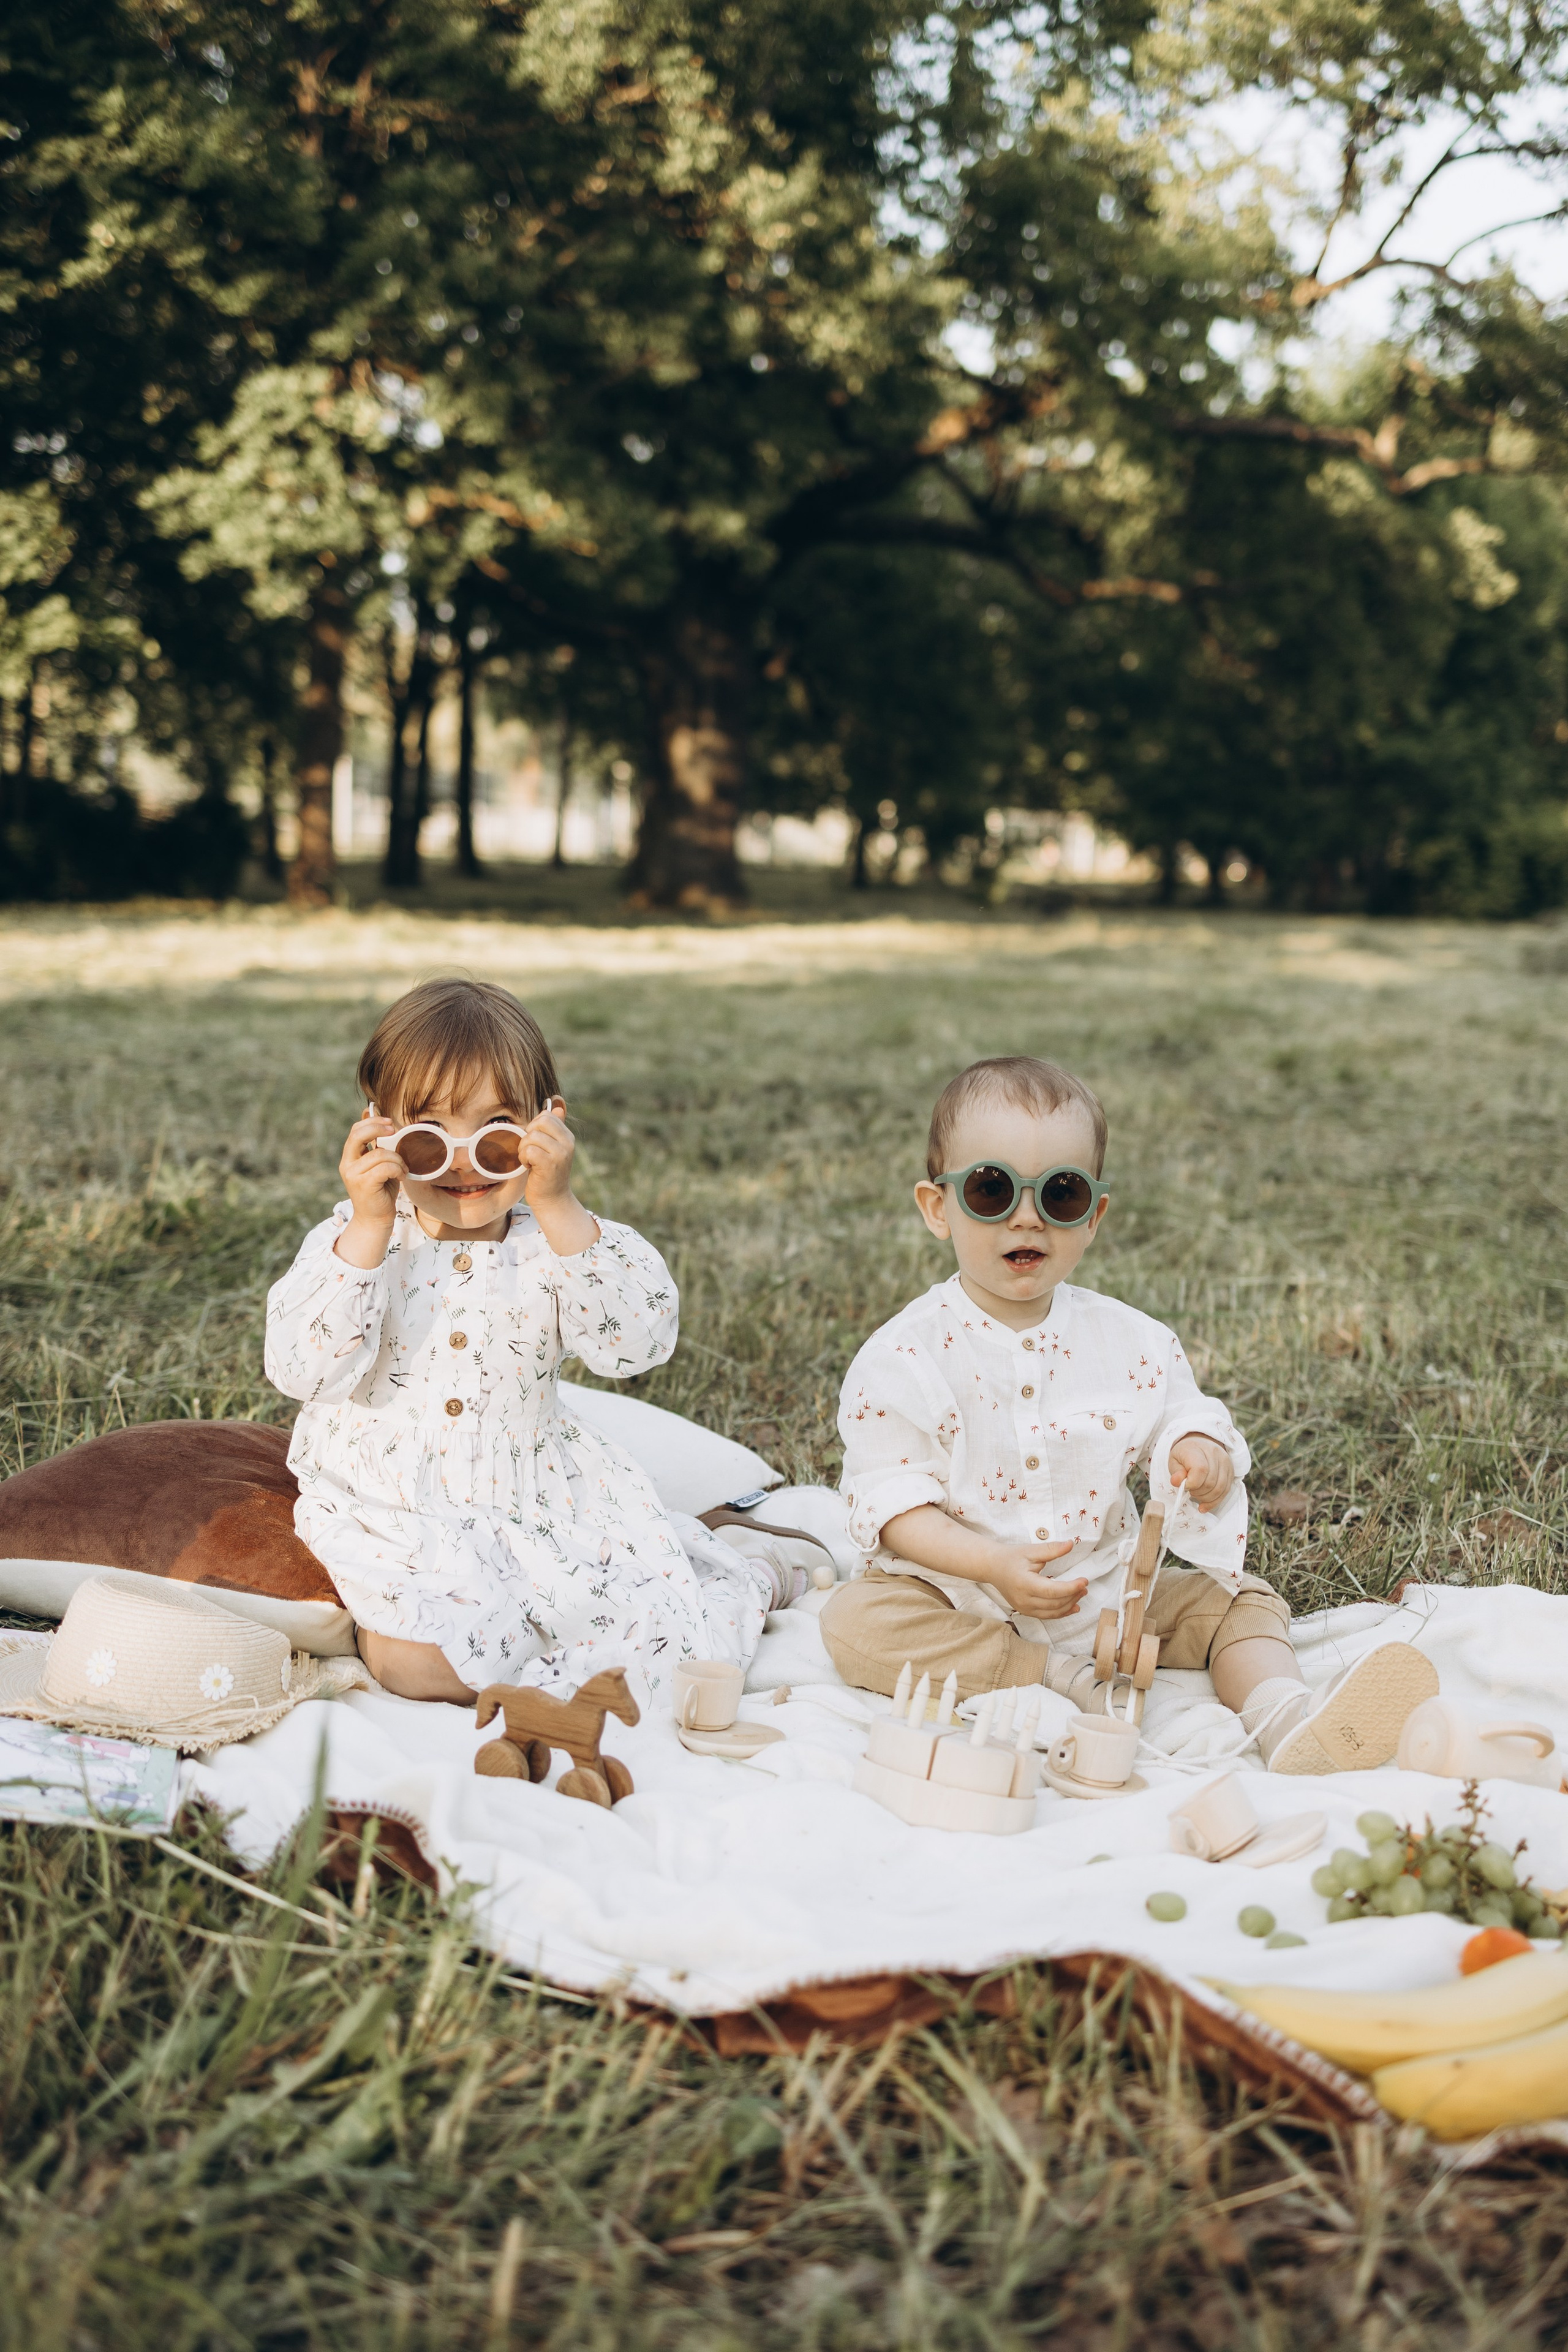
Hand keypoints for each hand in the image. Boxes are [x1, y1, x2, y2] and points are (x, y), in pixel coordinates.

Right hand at [335, 1111, 404, 1266]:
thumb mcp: (379, 1166)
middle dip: (379, 1128)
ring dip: (398, 1158)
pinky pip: (385, 1167)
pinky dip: (397, 1169)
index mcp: (350, 1157)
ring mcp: (353, 1174)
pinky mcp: (364, 1184)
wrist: (375, 1219)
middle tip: (395, 1131)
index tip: (390, 1122)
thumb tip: (390, 1128)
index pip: (355, 1130)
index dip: (372, 1121)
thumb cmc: (381, 1191)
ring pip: (380, 1153)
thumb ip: (380, 1149)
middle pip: (359, 1134)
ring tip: (402, 1169)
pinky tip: (400, 1176)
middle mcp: (347, 1164)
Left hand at [516, 1099, 577, 1209]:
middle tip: (529, 1150)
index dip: (534, 1127)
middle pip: (540, 1121)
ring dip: (524, 1149)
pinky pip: (529, 1150)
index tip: (535, 1143)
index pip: (546, 1115)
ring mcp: (561, 1153)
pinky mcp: (550, 1164)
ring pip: (532, 1136)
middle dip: (528, 1135)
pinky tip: (529, 1166)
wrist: (552, 1199)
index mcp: (567, 1136)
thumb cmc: (547, 1173)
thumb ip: (554, 1126)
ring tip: (529, 1160)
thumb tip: (557, 1103)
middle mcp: (567, 1143)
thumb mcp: (552, 1147)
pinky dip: (524, 1158)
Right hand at [986, 1540, 1087, 1623]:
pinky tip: (1073, 1607)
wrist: (992, 1567)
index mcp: (1024, 1583)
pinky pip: (1046, 1616)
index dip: (1071, 1588)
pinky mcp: (1025, 1611)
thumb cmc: (1011, 1557)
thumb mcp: (1031, 1550)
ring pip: (1052, 1612)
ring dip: (1069, 1605)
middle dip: (1073, 1596)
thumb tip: (1071, 1544)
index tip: (1084, 1581)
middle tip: (1085, 1586)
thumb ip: (1052, 1549)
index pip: (1052, 1591)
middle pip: (1055, 1604)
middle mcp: (1023, 1600)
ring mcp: (1023, 1608)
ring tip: (1081, 1594)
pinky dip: (1061, 1612)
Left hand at [1169, 1433, 1233, 1513]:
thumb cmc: (1185, 1454)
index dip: (1191, 1483)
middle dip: (1197, 1492)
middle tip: (1189, 1491)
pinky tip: (1204, 1505)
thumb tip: (1176, 1482)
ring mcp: (1226, 1462)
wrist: (1200, 1443)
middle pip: (1210, 1482)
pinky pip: (1226, 1491)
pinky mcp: (1231, 1471)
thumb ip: (1176, 1472)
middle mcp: (1215, 1454)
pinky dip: (1214, 1501)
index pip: (1200, 1470)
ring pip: (1220, 1489)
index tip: (1184, 1486)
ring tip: (1196, 1495)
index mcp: (1197, 1449)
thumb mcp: (1174, 1460)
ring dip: (1206, 1498)